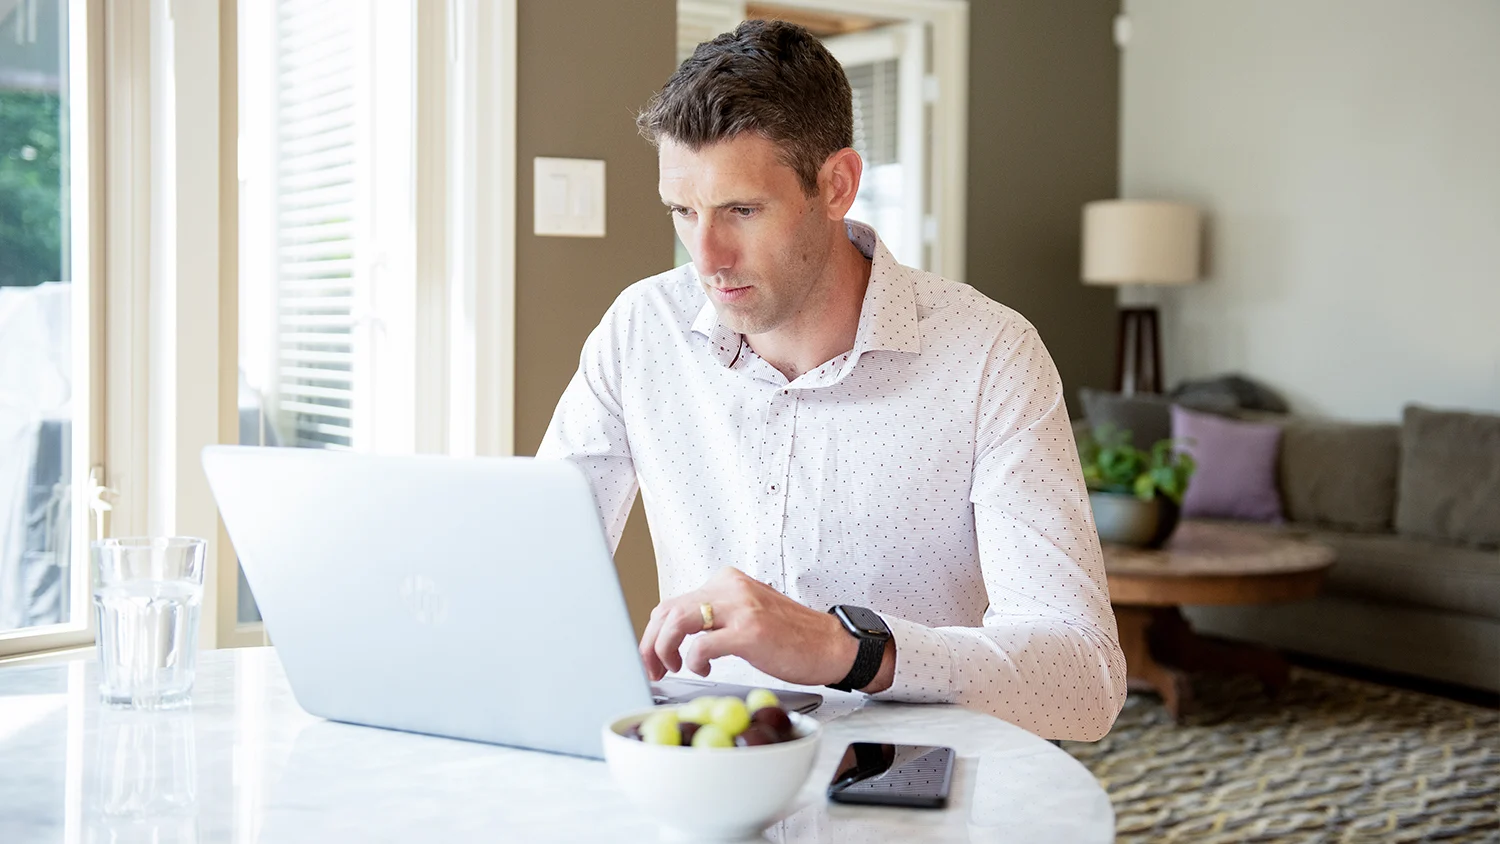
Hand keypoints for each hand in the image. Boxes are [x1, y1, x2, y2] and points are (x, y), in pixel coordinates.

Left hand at [638, 567, 860, 686]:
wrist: (832, 645)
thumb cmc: (791, 636)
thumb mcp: (748, 613)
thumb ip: (716, 616)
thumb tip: (675, 636)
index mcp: (727, 581)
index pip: (672, 602)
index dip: (653, 633)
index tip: (651, 656)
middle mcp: (731, 587)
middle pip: (667, 611)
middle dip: (650, 644)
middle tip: (653, 668)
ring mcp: (740, 608)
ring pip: (677, 622)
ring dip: (664, 650)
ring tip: (673, 668)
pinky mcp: (749, 632)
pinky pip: (702, 645)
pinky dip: (693, 661)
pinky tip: (703, 668)